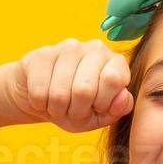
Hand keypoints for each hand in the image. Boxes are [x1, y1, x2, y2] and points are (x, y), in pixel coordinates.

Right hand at [7, 38, 134, 133]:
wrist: (43, 98)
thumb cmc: (77, 108)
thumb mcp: (100, 116)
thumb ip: (117, 109)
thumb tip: (123, 97)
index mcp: (116, 62)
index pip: (114, 79)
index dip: (103, 103)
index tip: (96, 107)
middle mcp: (95, 48)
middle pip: (85, 89)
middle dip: (77, 111)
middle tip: (73, 111)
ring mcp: (68, 47)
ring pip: (60, 93)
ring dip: (57, 110)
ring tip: (58, 106)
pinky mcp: (42, 54)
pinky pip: (39, 91)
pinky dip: (40, 104)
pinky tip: (43, 98)